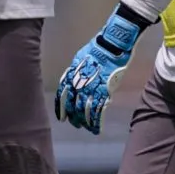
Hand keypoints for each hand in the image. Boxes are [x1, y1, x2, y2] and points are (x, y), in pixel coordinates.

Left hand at [55, 4, 147, 134]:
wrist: (113, 43)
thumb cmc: (99, 47)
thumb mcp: (81, 57)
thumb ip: (78, 71)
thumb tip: (76, 79)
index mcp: (72, 74)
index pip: (63, 95)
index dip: (62, 108)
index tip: (61, 117)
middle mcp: (79, 83)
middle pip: (73, 105)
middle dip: (74, 117)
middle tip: (75, 124)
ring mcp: (92, 87)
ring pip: (84, 110)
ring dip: (84, 122)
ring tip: (86, 128)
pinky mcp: (104, 90)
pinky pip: (98, 110)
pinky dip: (96, 122)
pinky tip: (95, 129)